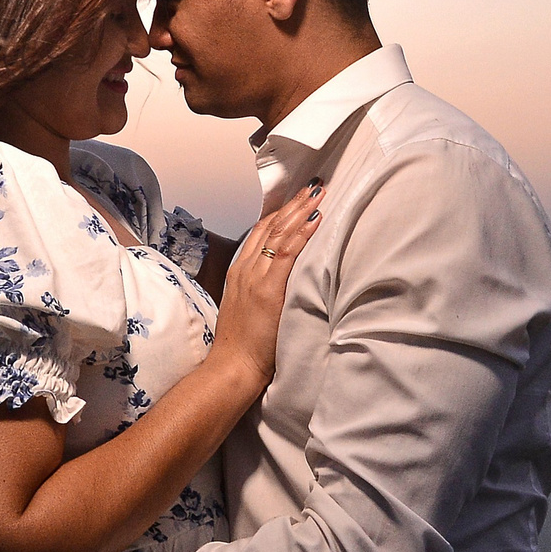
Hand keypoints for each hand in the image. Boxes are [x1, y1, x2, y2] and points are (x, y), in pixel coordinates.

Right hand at [211, 180, 323, 384]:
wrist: (232, 366)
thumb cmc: (242, 345)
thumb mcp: (246, 309)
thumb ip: (259, 291)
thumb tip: (279, 285)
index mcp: (240, 272)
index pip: (260, 232)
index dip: (280, 213)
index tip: (296, 198)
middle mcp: (246, 269)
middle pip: (271, 226)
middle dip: (293, 203)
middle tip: (312, 185)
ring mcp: (255, 278)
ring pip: (279, 233)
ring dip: (300, 210)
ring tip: (318, 193)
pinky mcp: (268, 290)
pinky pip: (286, 253)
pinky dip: (302, 233)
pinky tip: (316, 218)